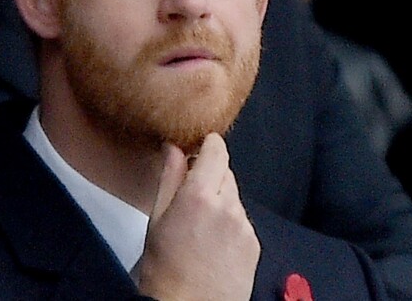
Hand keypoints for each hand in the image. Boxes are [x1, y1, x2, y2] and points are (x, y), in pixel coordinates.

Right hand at [138, 133, 259, 300]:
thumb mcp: (157, 217)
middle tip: (193, 196)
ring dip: (221, 198)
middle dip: (210, 175)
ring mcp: (243, 225)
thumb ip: (170, 176)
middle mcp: (227, 205)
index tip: (200, 147)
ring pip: (234, 195)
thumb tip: (174, 147)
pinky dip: (231, 220)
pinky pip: (242, 218)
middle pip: (225, 171)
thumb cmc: (164, 267)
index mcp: (199, 195)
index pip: (216, 150)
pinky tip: (215, 241)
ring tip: (202, 225)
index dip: (209, 144)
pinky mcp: (254, 242)